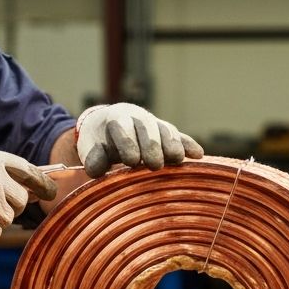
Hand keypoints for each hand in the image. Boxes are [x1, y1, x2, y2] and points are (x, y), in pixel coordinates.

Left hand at [75, 103, 203, 177]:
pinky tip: (198, 155)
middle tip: (154, 165)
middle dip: (152, 145)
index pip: (123, 127)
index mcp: (116, 118)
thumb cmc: (98, 142)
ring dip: (172, 144)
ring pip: (165, 130)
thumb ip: (92, 158)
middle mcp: (137, 117)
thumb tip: (96, 170)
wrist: (107, 127)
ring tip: (176, 160)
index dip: (128, 143)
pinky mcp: (167, 133)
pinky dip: (188, 144)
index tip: (131, 162)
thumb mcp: (90, 148)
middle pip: (147, 128)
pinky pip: (180, 137)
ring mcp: (154, 124)